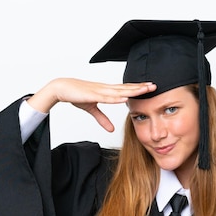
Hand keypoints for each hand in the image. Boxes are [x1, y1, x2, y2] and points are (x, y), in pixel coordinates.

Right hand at [27, 78, 156, 131]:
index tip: (149, 88)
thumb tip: (111, 129)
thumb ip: (102, 119)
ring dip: (132, 90)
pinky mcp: (92, 94)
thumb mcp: (92, 109)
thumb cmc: (76, 95)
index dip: (137, 89)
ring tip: (145, 89)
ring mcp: (100, 90)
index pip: (125, 90)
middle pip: (126, 88)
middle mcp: (105, 89)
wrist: (61, 88)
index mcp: (106, 91)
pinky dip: (116, 97)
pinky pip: (107, 97)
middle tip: (155, 85)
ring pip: (119, 91)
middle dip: (140, 87)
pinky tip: (126, 97)